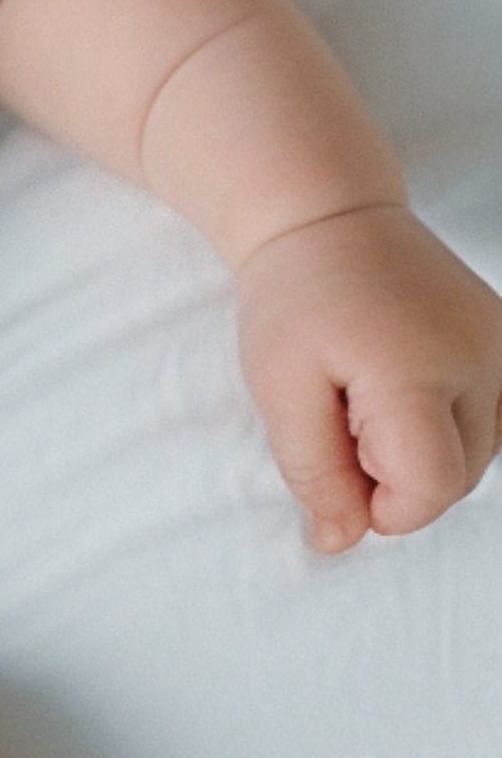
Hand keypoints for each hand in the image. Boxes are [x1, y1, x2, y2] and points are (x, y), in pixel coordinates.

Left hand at [234, 200, 501, 551]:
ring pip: (476, 452)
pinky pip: (488, 417)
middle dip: (396, 468)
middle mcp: (483, 362)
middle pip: (456, 476)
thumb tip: (343, 541)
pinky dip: (443, 418)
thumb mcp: (277, 387)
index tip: (336, 453)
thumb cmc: (293, 298)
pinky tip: (399, 380)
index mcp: (418, 373)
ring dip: (421, 444)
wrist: (325, 215)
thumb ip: (313, 471)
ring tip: (367, 388)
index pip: (429, 488)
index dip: (380, 497)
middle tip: (341, 407)